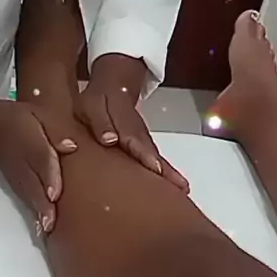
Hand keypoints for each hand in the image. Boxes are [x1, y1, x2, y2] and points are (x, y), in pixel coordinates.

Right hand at [0, 98, 77, 232]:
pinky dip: (36, 215)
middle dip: (43, 206)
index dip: (49, 177)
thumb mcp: (38, 118)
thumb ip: (55, 134)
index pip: (41, 160)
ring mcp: (21, 181)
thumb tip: (71, 146)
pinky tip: (43, 231)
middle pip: (34, 187)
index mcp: (32, 146)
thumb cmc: (24, 123)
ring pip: (31, 198)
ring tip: (47, 232)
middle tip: (51, 226)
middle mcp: (26, 168)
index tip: (54, 195)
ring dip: (39, 214)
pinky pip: (29, 202)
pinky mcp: (21, 189)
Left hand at [76, 56, 189, 191]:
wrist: (116, 86)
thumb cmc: (101, 100)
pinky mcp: (145, 146)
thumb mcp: (93, 106)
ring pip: (158, 158)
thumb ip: (100, 122)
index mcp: (124, 125)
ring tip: (183, 189)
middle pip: (153, 154)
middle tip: (180, 187)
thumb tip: (109, 140)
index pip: (136, 142)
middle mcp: (139, 135)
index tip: (156, 169)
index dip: (145, 155)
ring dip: (171, 174)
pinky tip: (176, 186)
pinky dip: (167, 173)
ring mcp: (144, 140)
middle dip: (166, 170)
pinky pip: (156, 160)